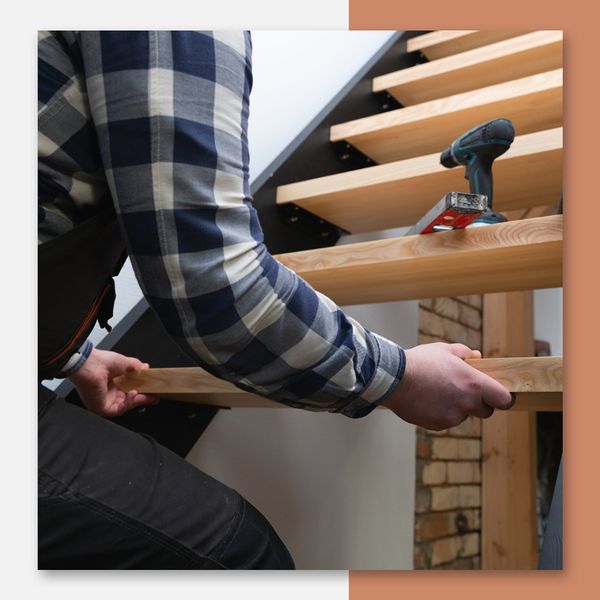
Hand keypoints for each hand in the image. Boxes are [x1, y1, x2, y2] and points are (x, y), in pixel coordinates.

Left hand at [69, 348, 158, 416]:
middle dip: (143, 399)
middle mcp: (108, 393)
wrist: (89, 364)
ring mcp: (105, 401)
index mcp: (112, 383)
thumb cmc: (102, 361)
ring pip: (125, 406)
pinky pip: (118, 409)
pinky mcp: (101, 408)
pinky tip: (133, 394)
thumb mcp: (125, 362)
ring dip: (137, 401)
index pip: (129, 391)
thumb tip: (146, 368)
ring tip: (146, 396)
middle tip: (154, 398)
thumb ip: (136, 366)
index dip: (142, 392)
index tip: (153, 391)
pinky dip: (128, 403)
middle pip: (129, 401)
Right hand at [383, 342, 513, 429]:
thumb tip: (476, 356)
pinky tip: (428, 400)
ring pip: (463, 415)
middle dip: (479, 403)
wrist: (393, 380)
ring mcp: (452, 417)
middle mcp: (466, 403)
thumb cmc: (419, 362)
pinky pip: (446, 421)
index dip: (503, 397)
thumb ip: (465, 353)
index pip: (504, 400)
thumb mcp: (444, 350)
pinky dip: (441, 413)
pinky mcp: (438, 425)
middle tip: (464, 391)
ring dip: (457, 407)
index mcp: (473, 383)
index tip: (498, 394)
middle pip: (486, 411)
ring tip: (437, 392)